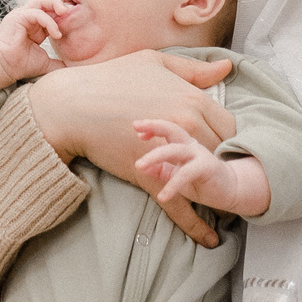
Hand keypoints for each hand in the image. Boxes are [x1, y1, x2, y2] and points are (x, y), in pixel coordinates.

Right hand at [0, 1, 73, 95]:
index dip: (63, 17)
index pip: (51, 13)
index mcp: (35, 26)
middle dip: (60, 6)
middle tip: (71, 13)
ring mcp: (22, 15)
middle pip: (46, 3)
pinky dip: (49, 21)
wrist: (6, 67)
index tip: (76, 24)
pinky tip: (56, 33)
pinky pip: (37, 13)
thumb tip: (72, 70)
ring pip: (41, 2)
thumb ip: (58, 63)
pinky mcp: (18, 16)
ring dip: (55, 5)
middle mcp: (28, 18)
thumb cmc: (22, 64)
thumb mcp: (46, 62)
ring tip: (65, 13)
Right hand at [28, 51, 234, 244]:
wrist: (72, 106)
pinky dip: (196, 224)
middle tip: (218, 167)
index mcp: (192, 99)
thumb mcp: (155, 62)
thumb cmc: (111, 78)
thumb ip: (194, 69)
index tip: (220, 141)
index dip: (227, 135)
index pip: (229, 124)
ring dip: (211, 186)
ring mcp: (172, 154)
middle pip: (222, 151)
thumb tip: (227, 67)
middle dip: (221, 159)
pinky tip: (209, 239)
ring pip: (205, 176)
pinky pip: (180, 204)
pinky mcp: (152, 176)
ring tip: (218, 197)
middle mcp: (189, 126)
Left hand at [132, 117, 268, 219]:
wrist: (230, 190)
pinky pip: (186, 173)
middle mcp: (191, 145)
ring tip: (138, 166)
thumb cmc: (201, 181)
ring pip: (175, 149)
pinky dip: (173, 184)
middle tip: (135, 126)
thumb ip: (161, 170)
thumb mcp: (176, 175)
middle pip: (172, 130)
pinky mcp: (207, 167)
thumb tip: (140, 167)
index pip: (167, 128)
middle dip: (154, 126)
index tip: (135, 127)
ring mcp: (200, 154)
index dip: (152, 125)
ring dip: (155, 156)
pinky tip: (163, 196)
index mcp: (183, 144)